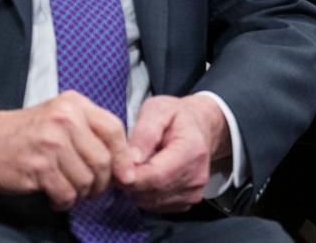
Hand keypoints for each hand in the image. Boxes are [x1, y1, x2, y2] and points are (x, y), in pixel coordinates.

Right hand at [0, 91, 130, 210]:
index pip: (114, 129)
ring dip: (82, 193)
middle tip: (92, 187)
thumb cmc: (30, 131)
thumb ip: (92, 132)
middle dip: (102, 182)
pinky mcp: (37, 167)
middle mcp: (64, 120)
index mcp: (74, 104)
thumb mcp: (62, 116)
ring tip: (71, 189)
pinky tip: (56, 195)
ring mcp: (50, 144)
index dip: (123, 156)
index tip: (125, 174)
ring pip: (86, 180)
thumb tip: (125, 163)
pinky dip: (64, 201)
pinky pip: (66, 193)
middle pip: (102, 160)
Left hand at [116, 94, 231, 211]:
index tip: (115, 165)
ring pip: (150, 201)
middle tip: (121, 162)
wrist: (200, 126)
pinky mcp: (188, 201)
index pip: (157, 176)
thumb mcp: (158, 109)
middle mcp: (196, 175)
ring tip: (136, 166)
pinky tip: (147, 174)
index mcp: (192, 150)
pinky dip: (145, 193)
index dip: (131, 175)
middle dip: (130, 181)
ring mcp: (193, 192)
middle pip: (152, 191)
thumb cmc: (177, 116)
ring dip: (136, 188)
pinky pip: (156, 205)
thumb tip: (132, 160)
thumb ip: (145, 133)